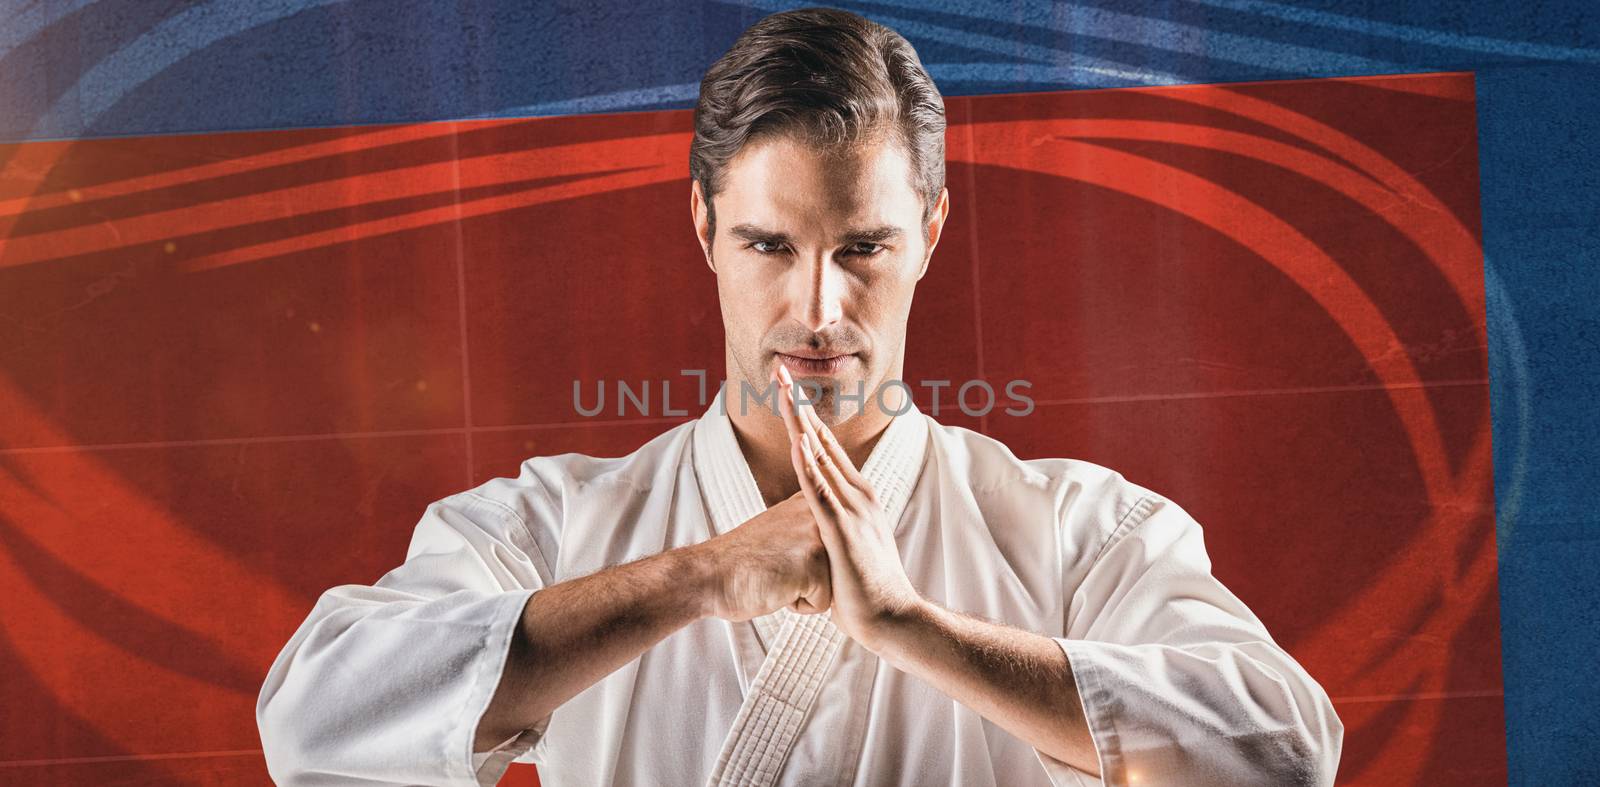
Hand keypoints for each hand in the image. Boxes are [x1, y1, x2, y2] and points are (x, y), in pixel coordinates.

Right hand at [696, 492, 831, 621]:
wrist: (709, 575)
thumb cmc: (743, 561)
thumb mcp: (783, 528)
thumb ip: (809, 526)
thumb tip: (836, 538)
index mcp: (812, 501)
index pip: (835, 546)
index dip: (806, 562)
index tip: (781, 554)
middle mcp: (819, 513)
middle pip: (837, 567)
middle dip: (809, 578)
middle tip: (775, 564)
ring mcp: (818, 538)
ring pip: (832, 586)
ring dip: (804, 592)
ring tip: (775, 574)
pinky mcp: (814, 565)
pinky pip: (821, 603)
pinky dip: (797, 605)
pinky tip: (774, 586)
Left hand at [776, 364, 922, 651]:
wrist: (892, 619)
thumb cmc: (867, 592)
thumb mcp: (847, 550)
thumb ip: (834, 531)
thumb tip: (819, 528)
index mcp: (857, 496)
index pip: (825, 445)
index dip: (805, 414)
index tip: (788, 386)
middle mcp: (857, 494)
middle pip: (821, 439)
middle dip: (800, 402)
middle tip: (781, 369)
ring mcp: (851, 510)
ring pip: (819, 457)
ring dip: (800, 422)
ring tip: (784, 390)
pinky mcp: (842, 531)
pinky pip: (820, 493)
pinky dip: (809, 465)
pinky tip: (798, 442)